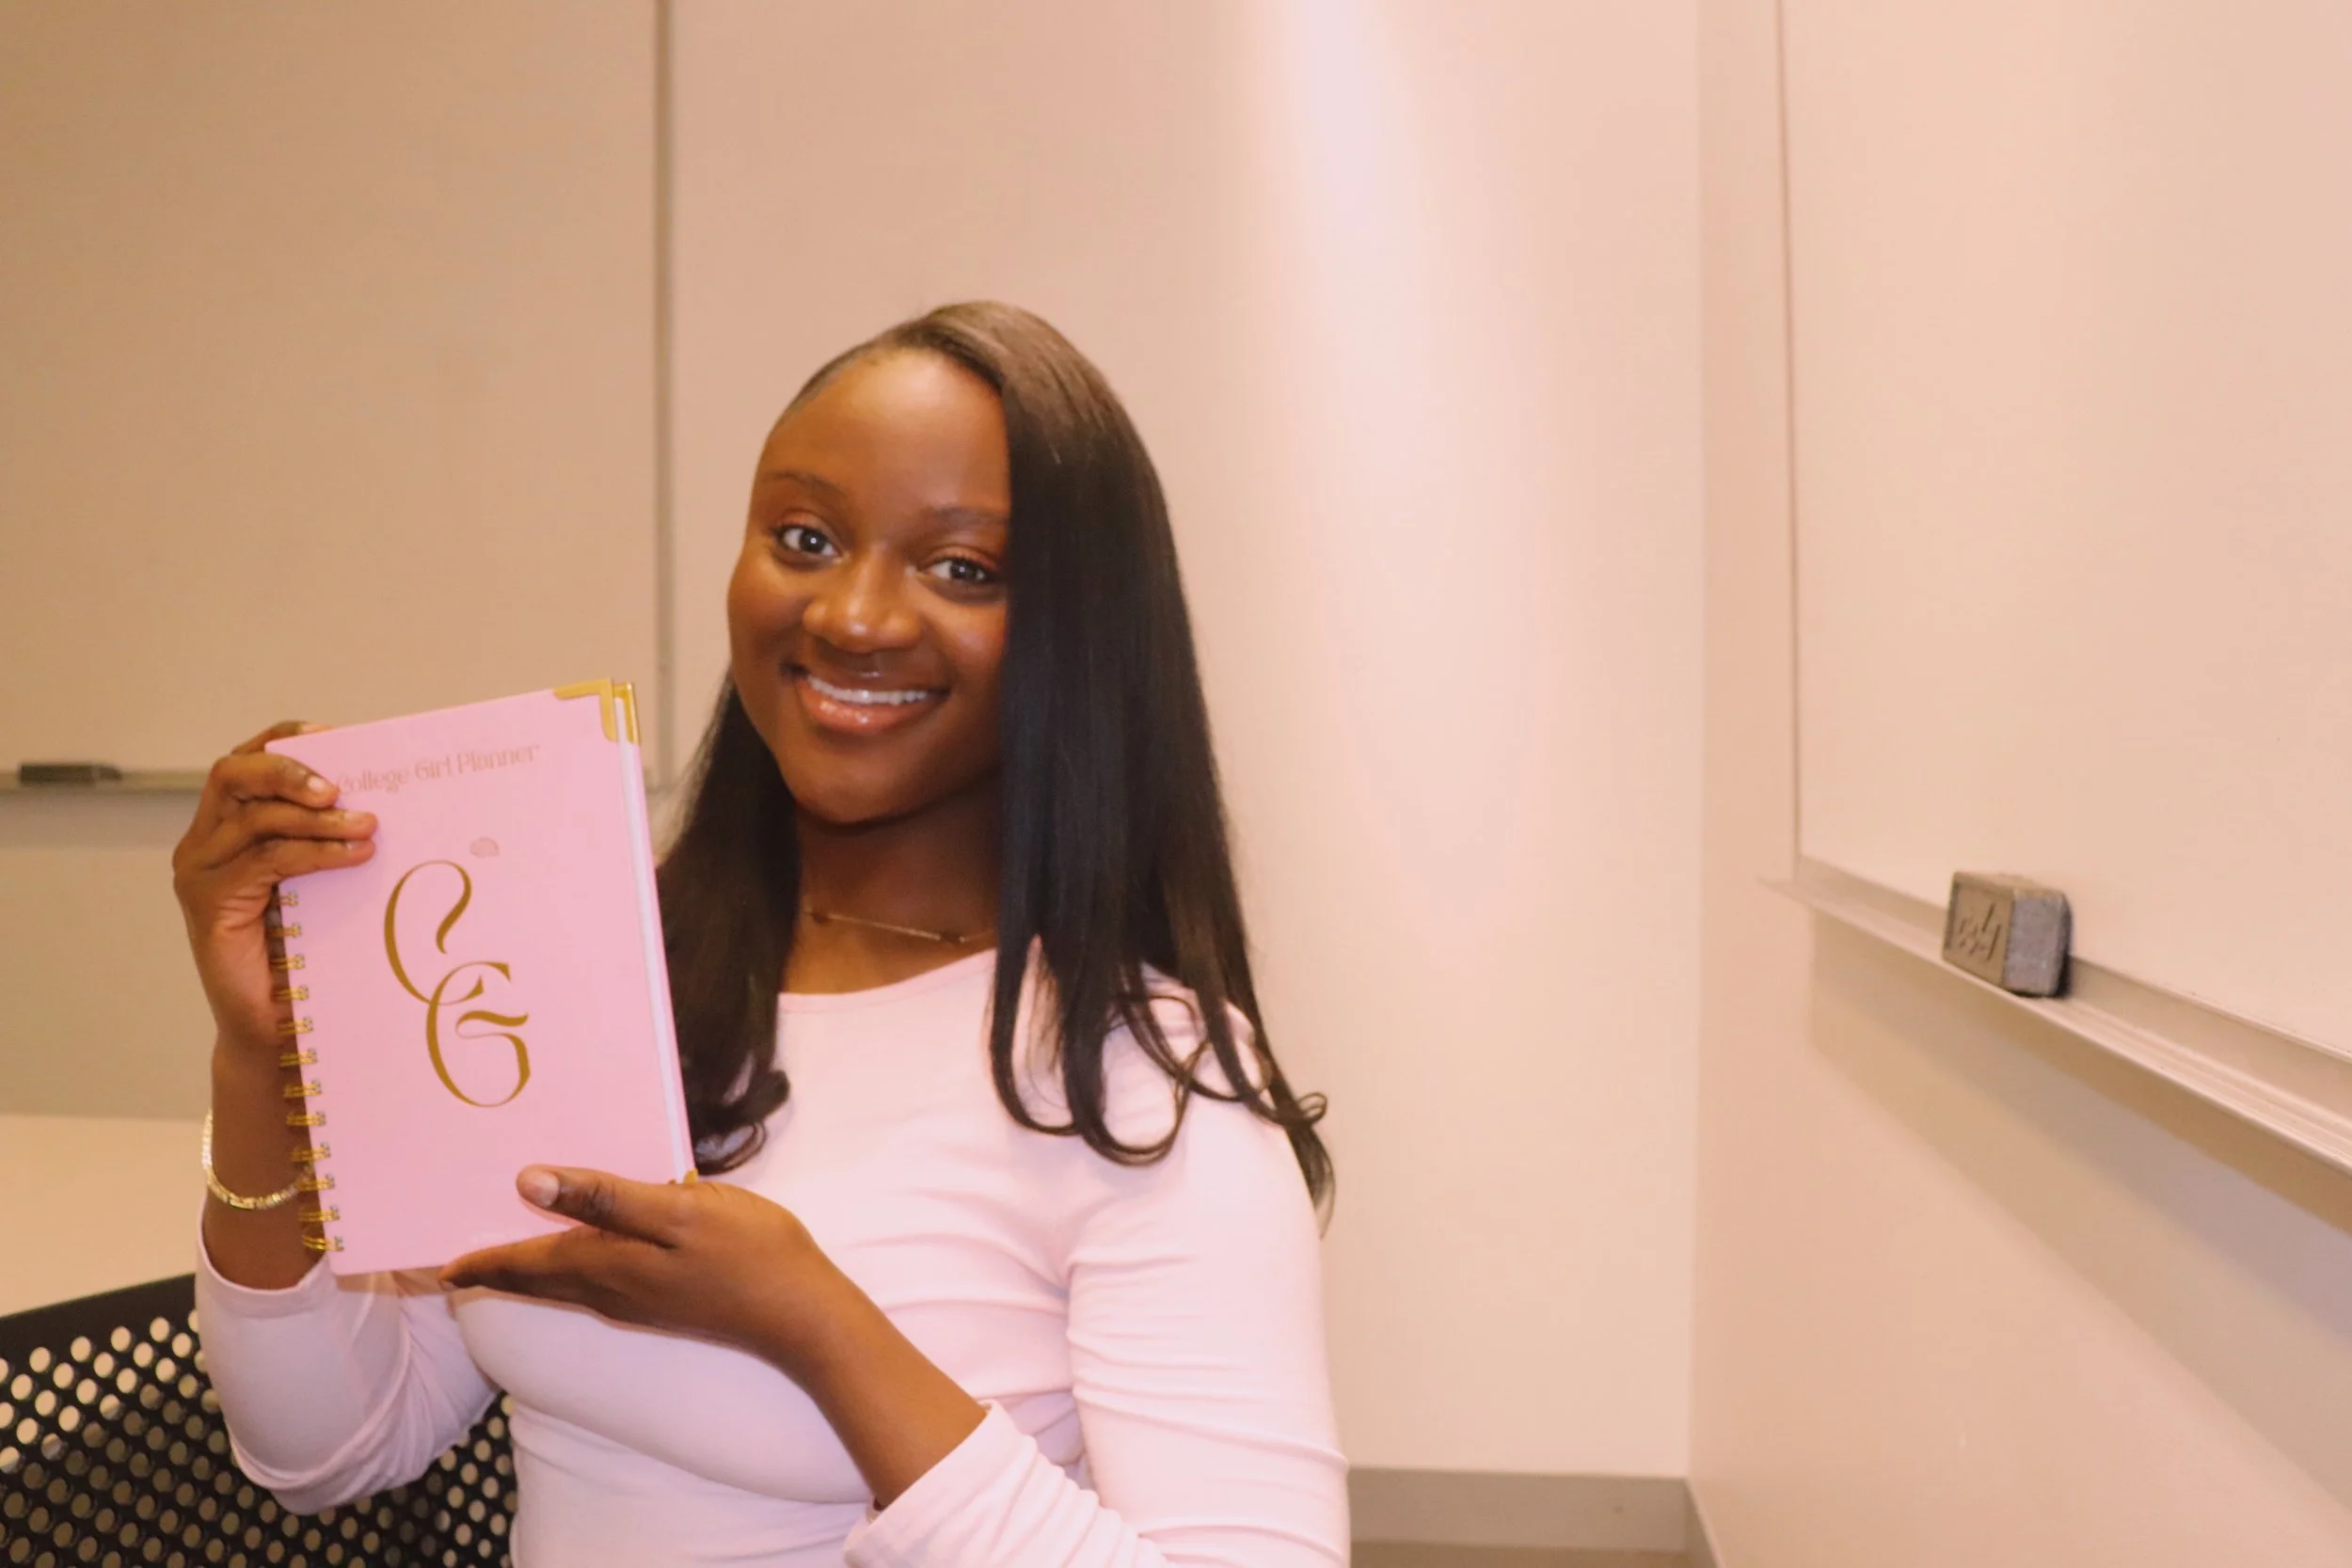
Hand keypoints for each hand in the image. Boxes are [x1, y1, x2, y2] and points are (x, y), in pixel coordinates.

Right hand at [172, 720, 377, 1049]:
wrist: (274, 1025)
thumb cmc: (303, 951)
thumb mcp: (319, 882)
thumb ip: (330, 840)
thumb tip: (384, 802)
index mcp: (228, 827)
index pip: (247, 762)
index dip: (285, 741)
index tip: (337, 735)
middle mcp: (204, 842)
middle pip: (235, 774)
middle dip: (291, 769)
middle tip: (341, 786)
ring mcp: (200, 870)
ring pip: (254, 816)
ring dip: (317, 816)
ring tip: (367, 826)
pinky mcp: (208, 902)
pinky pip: (265, 859)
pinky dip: (315, 851)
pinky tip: (354, 856)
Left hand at [439, 1168, 854, 1381]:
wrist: (799, 1314)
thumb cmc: (745, 1252)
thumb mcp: (676, 1211)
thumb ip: (605, 1198)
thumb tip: (528, 1181)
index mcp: (607, 1266)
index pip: (527, 1264)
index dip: (483, 1261)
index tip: (440, 1264)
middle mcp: (611, 1290)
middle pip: (540, 1278)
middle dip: (499, 1266)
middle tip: (458, 1255)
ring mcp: (638, 1300)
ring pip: (565, 1282)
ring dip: (531, 1266)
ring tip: (502, 1249)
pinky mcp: (662, 1299)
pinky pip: (594, 1280)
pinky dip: (568, 1265)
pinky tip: (576, 1247)